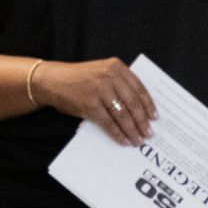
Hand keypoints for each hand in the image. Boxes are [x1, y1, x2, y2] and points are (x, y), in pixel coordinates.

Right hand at [30, 57, 156, 146]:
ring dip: (132, 130)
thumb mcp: (101, 72)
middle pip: (133, 103)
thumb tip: (139, 108)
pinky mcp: (90, 105)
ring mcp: (100, 91)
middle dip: (142, 121)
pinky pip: (109, 123)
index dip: (148, 104)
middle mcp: (110, 77)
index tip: (155, 117)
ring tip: (138, 140)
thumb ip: (118, 82)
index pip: (139, 87)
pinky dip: (118, 134)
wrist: (52, 80)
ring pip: (123, 115)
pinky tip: (124, 141)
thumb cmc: (78, 78)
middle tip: (149, 133)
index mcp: (116, 67)